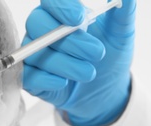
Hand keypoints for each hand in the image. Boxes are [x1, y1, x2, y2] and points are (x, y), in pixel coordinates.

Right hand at [22, 0, 135, 125]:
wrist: (106, 91)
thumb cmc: (109, 58)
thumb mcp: (120, 36)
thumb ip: (122, 14)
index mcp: (62, 14)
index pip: (50, 1)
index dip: (61, 7)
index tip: (80, 18)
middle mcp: (43, 32)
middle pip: (38, 25)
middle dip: (68, 40)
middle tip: (96, 52)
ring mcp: (35, 55)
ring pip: (35, 52)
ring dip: (64, 64)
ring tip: (89, 73)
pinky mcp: (32, 79)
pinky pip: (28, 76)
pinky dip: (46, 79)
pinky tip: (64, 83)